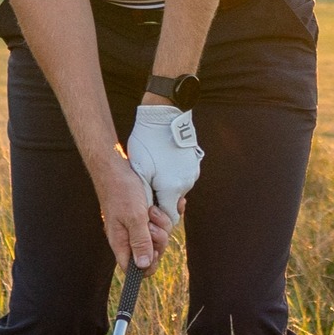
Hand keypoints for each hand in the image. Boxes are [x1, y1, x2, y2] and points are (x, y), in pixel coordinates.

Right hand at [94, 153, 173, 271]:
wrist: (117, 167)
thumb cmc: (122, 190)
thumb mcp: (134, 217)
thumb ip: (140, 241)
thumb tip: (142, 266)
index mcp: (121, 242)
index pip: (134, 268)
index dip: (148, 265)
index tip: (154, 250)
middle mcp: (129, 236)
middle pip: (152, 252)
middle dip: (159, 238)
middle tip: (151, 223)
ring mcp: (138, 226)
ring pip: (160, 236)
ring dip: (163, 223)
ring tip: (153, 209)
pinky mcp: (146, 215)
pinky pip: (163, 222)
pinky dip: (168, 213)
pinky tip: (173, 204)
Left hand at [127, 105, 203, 226]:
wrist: (163, 116)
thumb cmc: (147, 143)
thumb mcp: (139, 171)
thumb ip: (143, 196)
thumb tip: (143, 213)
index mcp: (172, 189)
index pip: (170, 217)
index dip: (158, 218)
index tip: (147, 210)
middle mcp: (186, 184)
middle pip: (174, 204)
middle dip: (161, 202)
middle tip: (147, 190)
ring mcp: (192, 173)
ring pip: (178, 190)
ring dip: (166, 187)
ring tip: (153, 173)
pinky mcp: (194, 163)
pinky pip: (182, 177)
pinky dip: (173, 176)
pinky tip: (161, 165)